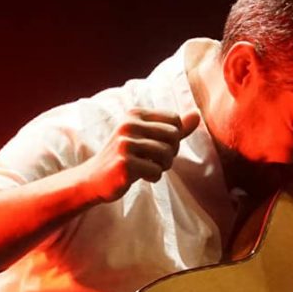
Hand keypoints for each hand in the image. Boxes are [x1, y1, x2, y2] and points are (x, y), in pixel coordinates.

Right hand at [80, 108, 200, 201]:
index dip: (174, 137)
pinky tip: (139, 175)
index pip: (175, 120)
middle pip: (173, 136)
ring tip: (147, 167)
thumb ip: (174, 127)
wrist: (95, 178)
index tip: (159, 146)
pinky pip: (156, 171)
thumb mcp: (148, 138)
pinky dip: (153, 177)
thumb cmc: (127, 156)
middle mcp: (129, 125)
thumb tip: (197, 115)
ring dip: (162, 166)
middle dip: (170, 152)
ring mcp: (125, 144)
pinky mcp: (124, 164)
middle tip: (155, 160)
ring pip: (167, 155)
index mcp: (135, 114)